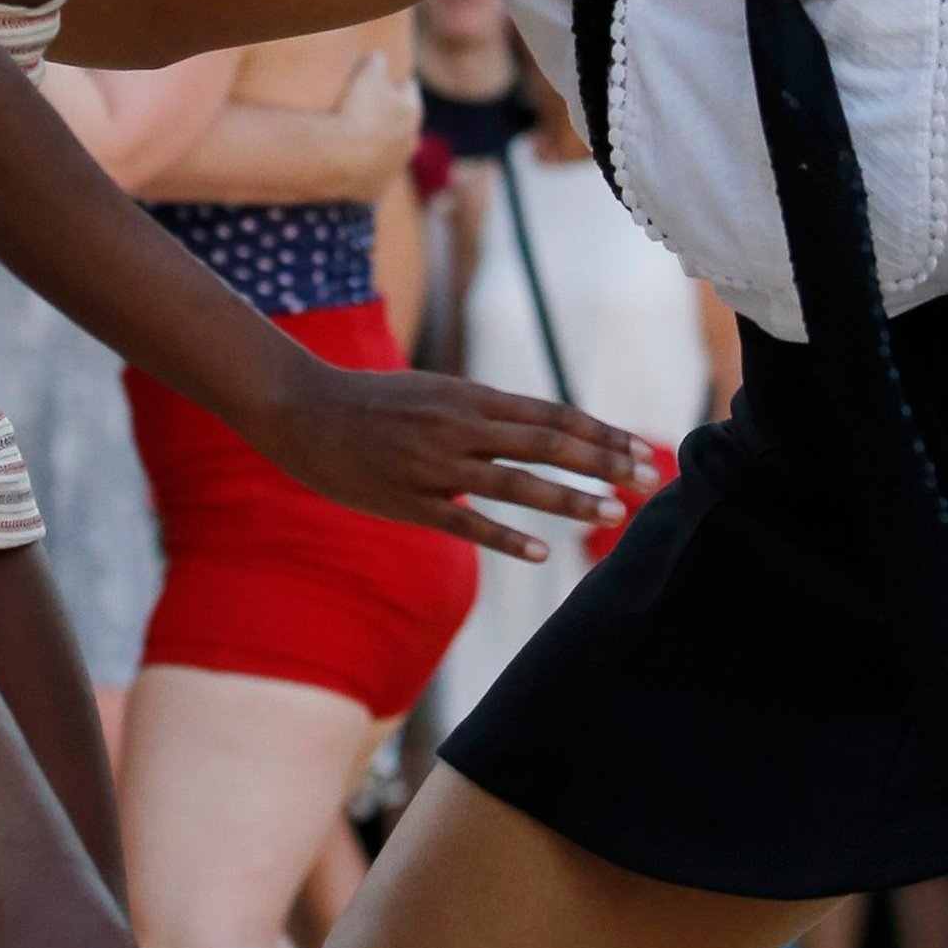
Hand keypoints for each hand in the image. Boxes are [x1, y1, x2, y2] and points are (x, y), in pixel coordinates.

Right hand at [257, 352, 657, 560]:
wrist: (303, 410)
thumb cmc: (375, 403)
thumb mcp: (438, 393)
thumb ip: (486, 414)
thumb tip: (540, 432)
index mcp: (470, 397)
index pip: (552, 415)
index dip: (600, 432)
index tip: (638, 448)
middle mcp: (460, 426)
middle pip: (547, 444)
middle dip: (602, 461)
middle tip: (644, 479)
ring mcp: (435, 465)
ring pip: (516, 483)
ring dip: (569, 499)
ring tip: (611, 513)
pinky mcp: (409, 501)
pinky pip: (466, 523)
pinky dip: (506, 538)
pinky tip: (540, 554)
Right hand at [330, 49, 423, 195]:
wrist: (341, 158)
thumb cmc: (358, 110)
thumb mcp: (368, 74)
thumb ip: (377, 61)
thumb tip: (379, 57)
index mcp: (412, 111)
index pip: (410, 90)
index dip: (400, 83)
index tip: (393, 80)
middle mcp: (410, 142)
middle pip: (403, 125)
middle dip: (392, 117)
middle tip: (374, 110)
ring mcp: (394, 168)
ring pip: (390, 152)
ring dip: (379, 145)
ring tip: (360, 138)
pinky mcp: (376, 190)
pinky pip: (371, 175)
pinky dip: (363, 168)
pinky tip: (347, 162)